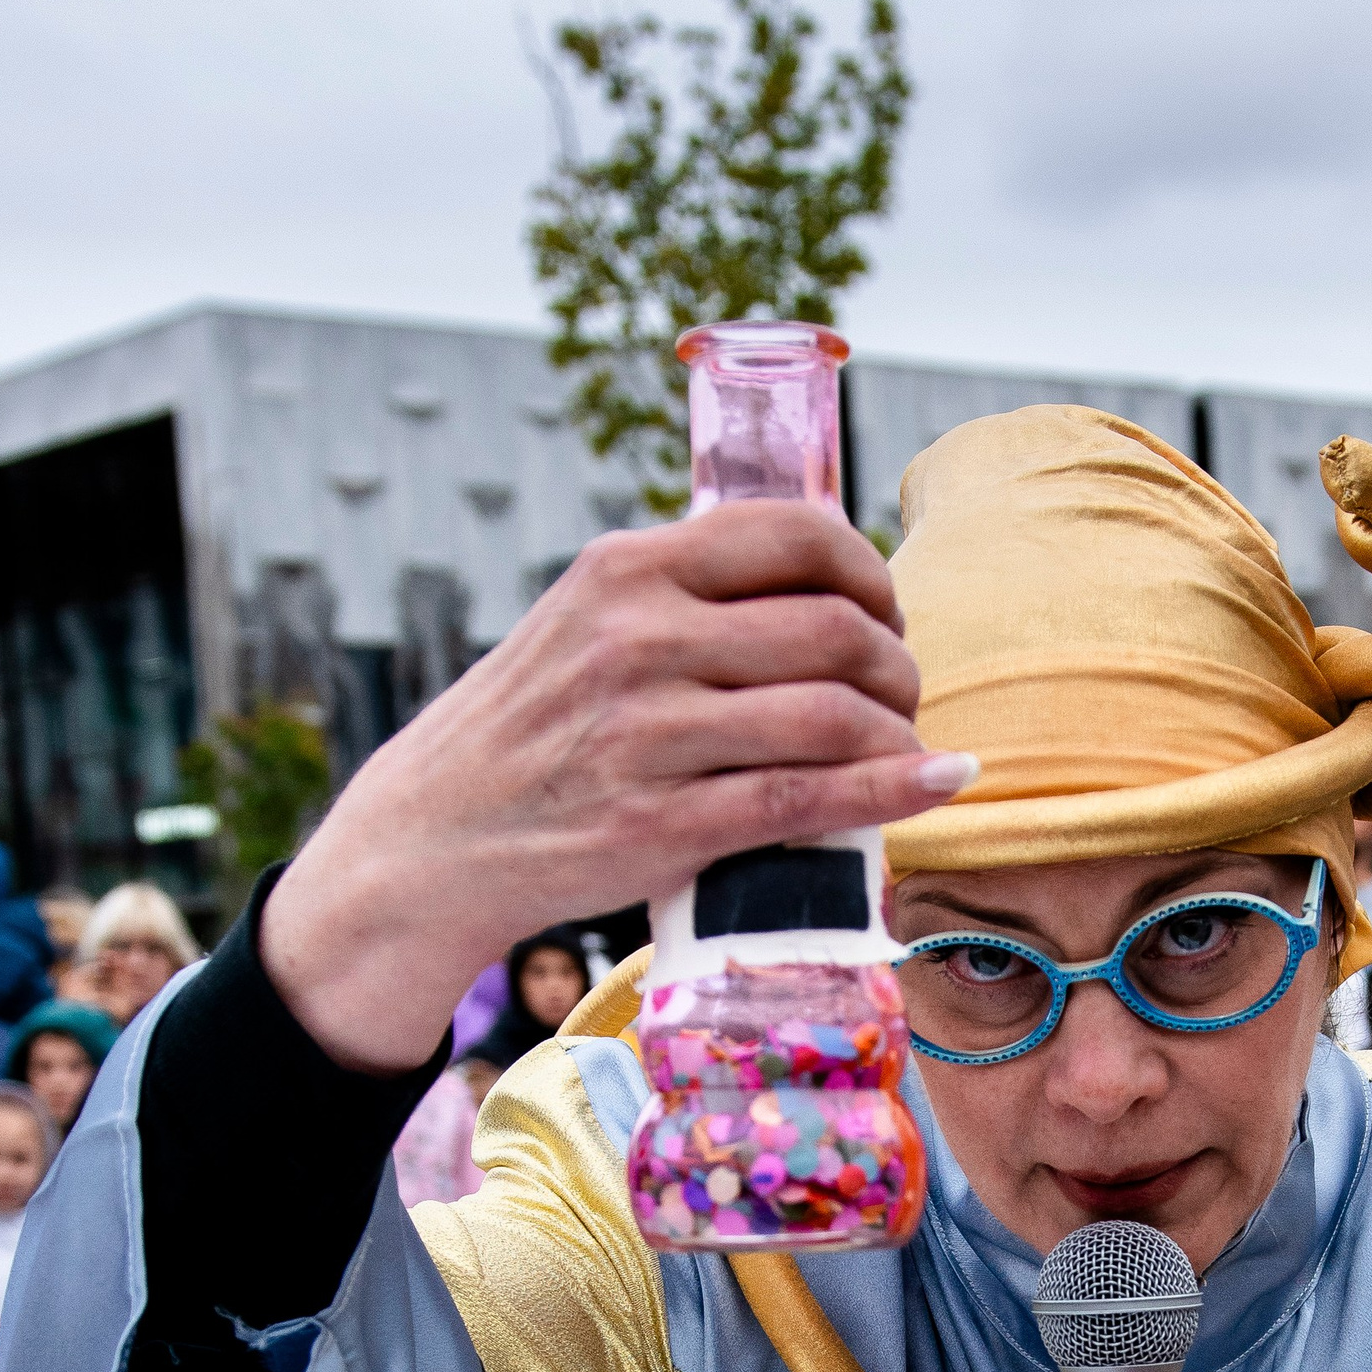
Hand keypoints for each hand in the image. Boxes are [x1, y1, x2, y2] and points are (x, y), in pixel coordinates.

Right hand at [262, 503, 975, 1076]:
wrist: (435, 836)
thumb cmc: (533, 731)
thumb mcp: (586, 621)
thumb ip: (684, 595)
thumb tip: (817, 585)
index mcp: (629, 569)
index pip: (797, 535)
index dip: (870, 572)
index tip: (881, 611)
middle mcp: (640, 639)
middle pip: (833, 628)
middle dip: (896, 662)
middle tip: (898, 693)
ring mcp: (650, 735)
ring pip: (833, 715)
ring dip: (900, 732)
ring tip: (908, 746)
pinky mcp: (663, 826)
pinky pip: (809, 799)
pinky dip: (893, 792)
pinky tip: (937, 784)